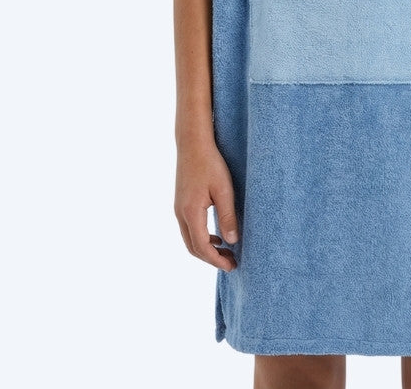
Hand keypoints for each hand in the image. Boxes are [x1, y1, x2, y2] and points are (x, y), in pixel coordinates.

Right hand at [174, 142, 239, 271]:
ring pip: (189, 239)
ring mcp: (178, 208)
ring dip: (206, 249)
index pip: (202, 247)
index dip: (216, 260)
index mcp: (191, 212)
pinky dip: (201, 238)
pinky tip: (216, 235)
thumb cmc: (210, 163)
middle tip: (231, 262)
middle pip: (193, 247)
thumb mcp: (224, 190)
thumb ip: (228, 216)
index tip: (232, 266)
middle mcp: (180, 213)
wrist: (192, 143)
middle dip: (211, 259)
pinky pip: (189, 228)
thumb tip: (232, 241)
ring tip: (226, 251)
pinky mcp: (181, 203)